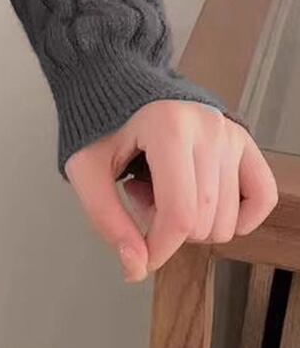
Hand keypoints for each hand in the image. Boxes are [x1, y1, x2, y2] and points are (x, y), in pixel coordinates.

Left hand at [64, 100, 278, 282]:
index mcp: (167, 127)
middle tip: (142, 195)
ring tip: (162, 187)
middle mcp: (208, 127)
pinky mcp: (243, 139)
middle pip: (204, 222)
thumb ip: (106, 219)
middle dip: (170, 229)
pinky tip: (205, 203)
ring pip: (228, 220)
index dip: (159, 249)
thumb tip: (136, 268)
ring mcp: (229, 132)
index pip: (179, 215)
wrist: (115, 79)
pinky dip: (239, 216)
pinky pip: (262, 197)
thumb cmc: (99, 123)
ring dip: (194, 221)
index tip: (141, 257)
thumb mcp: (85, 167)